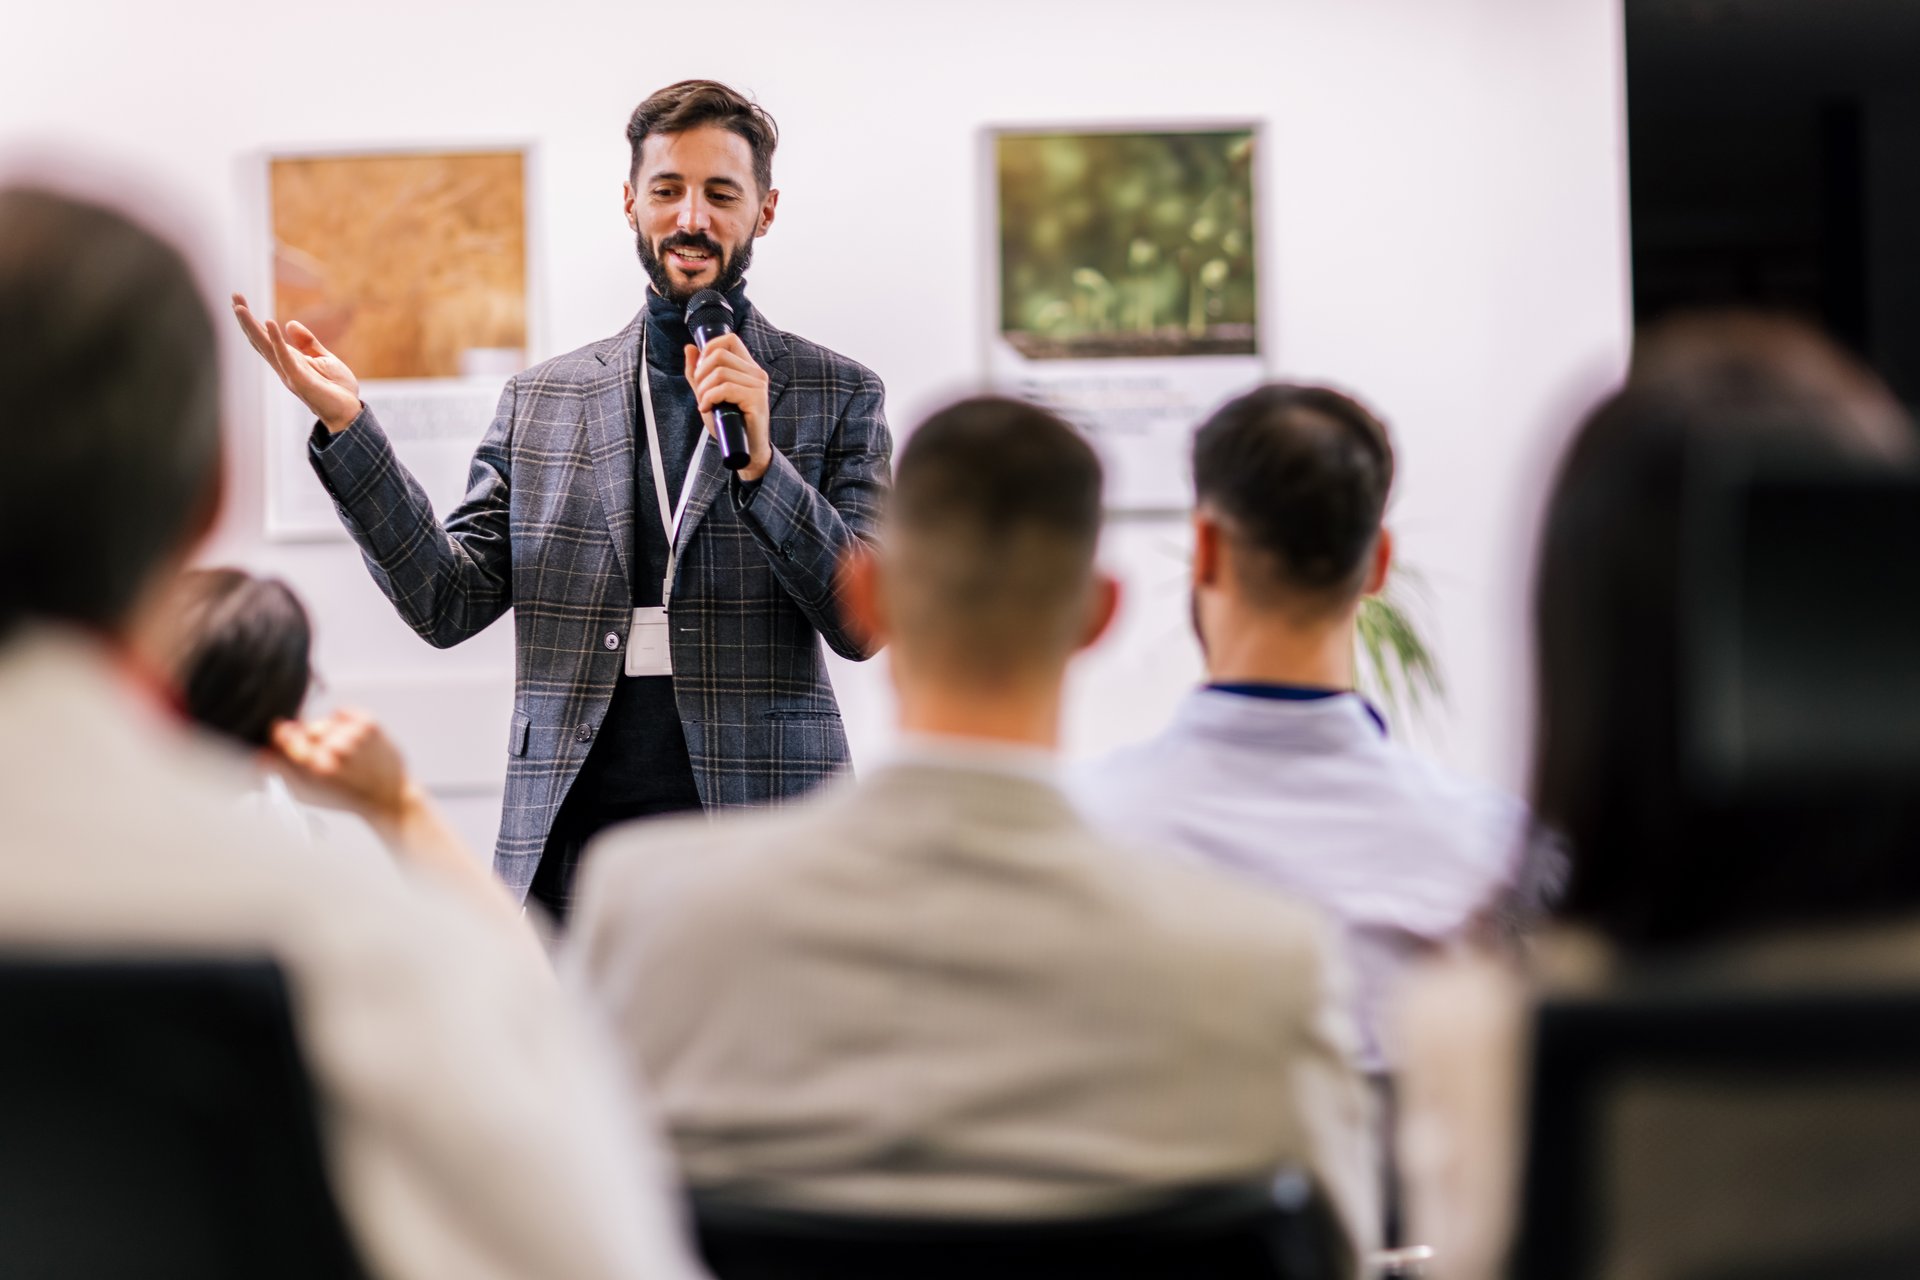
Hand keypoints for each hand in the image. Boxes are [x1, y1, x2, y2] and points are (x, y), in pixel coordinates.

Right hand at [232, 293, 362, 433]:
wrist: (350, 412)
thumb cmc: (337, 389)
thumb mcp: (324, 359)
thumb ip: (307, 342)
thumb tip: (289, 323)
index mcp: (289, 360)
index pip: (265, 338)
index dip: (252, 320)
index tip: (239, 300)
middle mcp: (284, 366)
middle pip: (259, 340)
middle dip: (245, 319)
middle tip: (233, 295)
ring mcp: (289, 373)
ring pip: (266, 347)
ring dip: (252, 326)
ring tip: (239, 307)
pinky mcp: (300, 379)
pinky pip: (286, 357)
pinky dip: (277, 340)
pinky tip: (269, 323)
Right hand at [271, 709, 410, 817]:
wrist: (387, 796)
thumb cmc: (346, 798)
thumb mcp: (308, 794)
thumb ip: (282, 773)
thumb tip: (262, 754)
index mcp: (319, 767)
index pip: (286, 737)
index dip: (282, 734)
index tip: (281, 731)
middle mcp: (338, 748)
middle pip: (307, 728)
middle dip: (308, 737)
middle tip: (321, 752)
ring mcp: (356, 735)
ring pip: (325, 721)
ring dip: (327, 733)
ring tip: (341, 752)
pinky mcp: (370, 724)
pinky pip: (342, 712)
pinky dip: (343, 722)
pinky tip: (351, 740)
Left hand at [684, 335, 771, 481]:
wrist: (746, 451)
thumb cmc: (729, 424)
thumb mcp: (708, 394)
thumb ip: (698, 373)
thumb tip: (689, 348)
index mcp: (747, 368)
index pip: (729, 340)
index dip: (709, 348)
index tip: (700, 370)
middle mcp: (756, 373)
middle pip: (719, 354)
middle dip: (701, 373)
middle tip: (700, 392)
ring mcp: (758, 385)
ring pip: (719, 372)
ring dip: (703, 390)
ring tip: (704, 404)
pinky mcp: (756, 399)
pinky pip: (725, 388)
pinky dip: (709, 398)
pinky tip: (708, 408)